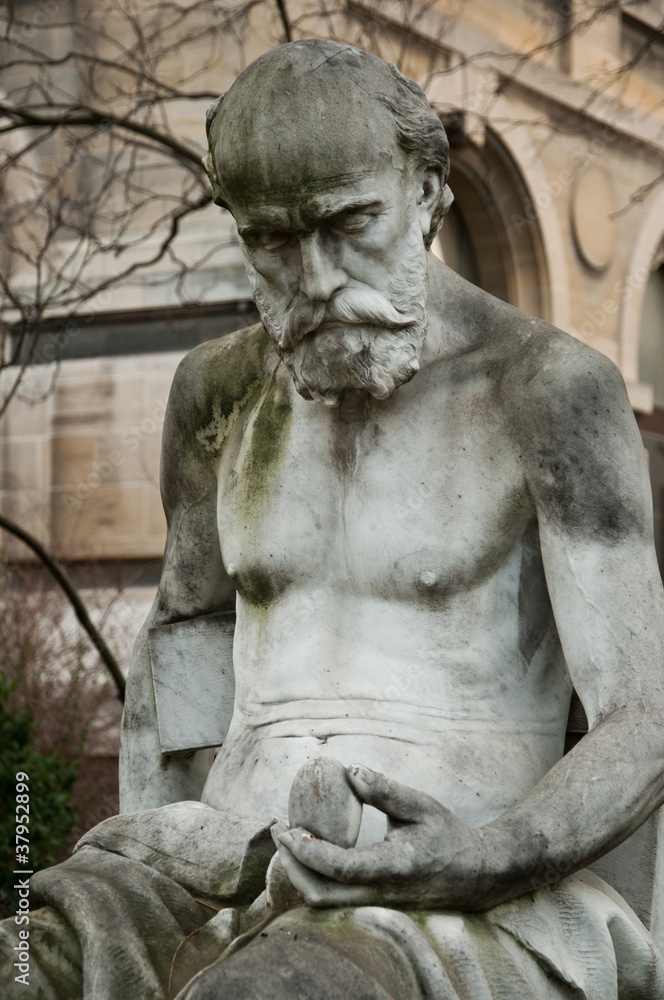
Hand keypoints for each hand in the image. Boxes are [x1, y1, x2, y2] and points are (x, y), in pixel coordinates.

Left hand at [271, 764, 488, 909]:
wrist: (473, 876)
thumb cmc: (447, 835)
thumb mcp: (420, 805)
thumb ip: (385, 791)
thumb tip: (350, 771)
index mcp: (394, 867)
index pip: (343, 868)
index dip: (311, 852)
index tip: (290, 829)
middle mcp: (381, 893)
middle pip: (322, 896)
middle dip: (293, 866)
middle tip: (280, 830)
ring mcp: (375, 905)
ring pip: (324, 903)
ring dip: (299, 874)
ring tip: (288, 840)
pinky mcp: (372, 905)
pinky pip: (334, 899)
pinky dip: (313, 878)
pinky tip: (308, 851)